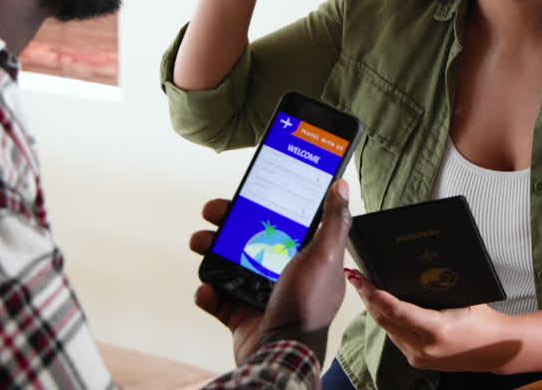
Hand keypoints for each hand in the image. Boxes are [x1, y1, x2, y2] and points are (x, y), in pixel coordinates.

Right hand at [190, 180, 351, 364]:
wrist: (281, 355)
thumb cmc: (306, 306)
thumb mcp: (324, 256)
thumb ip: (333, 220)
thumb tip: (340, 186)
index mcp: (304, 256)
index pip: (282, 221)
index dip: (263, 203)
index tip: (247, 190)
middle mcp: (281, 272)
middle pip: (248, 237)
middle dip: (226, 222)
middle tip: (213, 213)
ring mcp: (258, 294)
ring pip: (227, 263)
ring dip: (210, 250)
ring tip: (201, 244)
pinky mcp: (239, 314)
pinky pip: (217, 297)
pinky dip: (208, 293)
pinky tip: (208, 288)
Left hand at [344, 271, 521, 372]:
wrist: (495, 350)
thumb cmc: (483, 320)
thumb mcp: (464, 297)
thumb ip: (439, 285)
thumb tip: (413, 265)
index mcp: (437, 330)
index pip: (397, 311)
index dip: (375, 295)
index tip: (360, 280)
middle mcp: (424, 347)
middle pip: (385, 319)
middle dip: (368, 297)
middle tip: (355, 277)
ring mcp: (418, 357)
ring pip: (387, 328)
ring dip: (375, 308)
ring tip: (364, 286)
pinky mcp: (417, 360)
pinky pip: (395, 336)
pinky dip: (388, 320)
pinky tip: (382, 305)